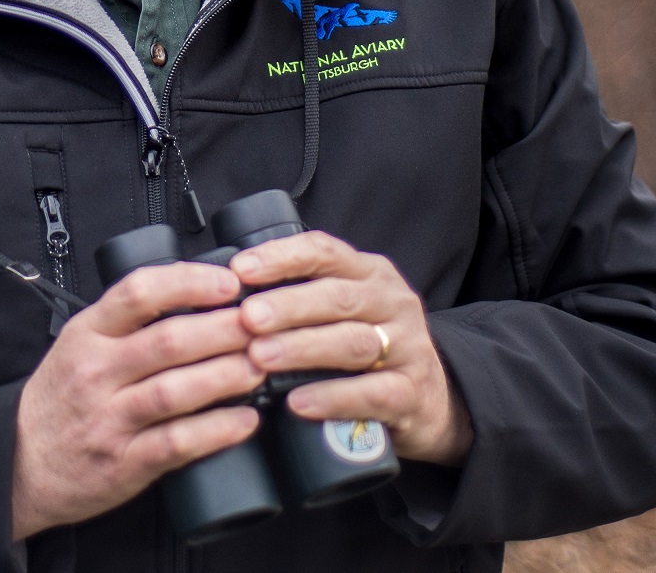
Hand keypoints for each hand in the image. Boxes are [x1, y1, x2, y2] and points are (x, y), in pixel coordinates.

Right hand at [10, 262, 264, 539]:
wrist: (18, 462)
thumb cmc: (60, 399)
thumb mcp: (80, 343)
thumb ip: (128, 321)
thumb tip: (199, 296)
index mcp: (87, 333)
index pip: (139, 292)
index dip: (190, 283)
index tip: (229, 283)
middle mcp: (96, 372)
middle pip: (169, 341)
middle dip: (225, 330)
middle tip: (262, 326)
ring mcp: (108, 419)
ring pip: (176, 391)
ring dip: (227, 376)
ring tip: (260, 367)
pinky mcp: (122, 463)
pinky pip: (176, 443)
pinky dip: (216, 431)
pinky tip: (245, 421)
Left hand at [231, 231, 472, 466]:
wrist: (430, 403)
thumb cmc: (366, 350)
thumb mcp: (343, 311)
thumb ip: (300, 297)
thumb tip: (225, 295)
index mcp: (370, 273)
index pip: (325, 252)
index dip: (282, 257)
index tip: (240, 268)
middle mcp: (393, 303)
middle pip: (338, 297)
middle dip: (288, 306)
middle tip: (247, 318)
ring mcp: (409, 348)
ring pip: (353, 342)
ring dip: (303, 348)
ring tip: (261, 357)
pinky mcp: (412, 394)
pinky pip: (373, 394)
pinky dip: (333, 398)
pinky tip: (298, 403)